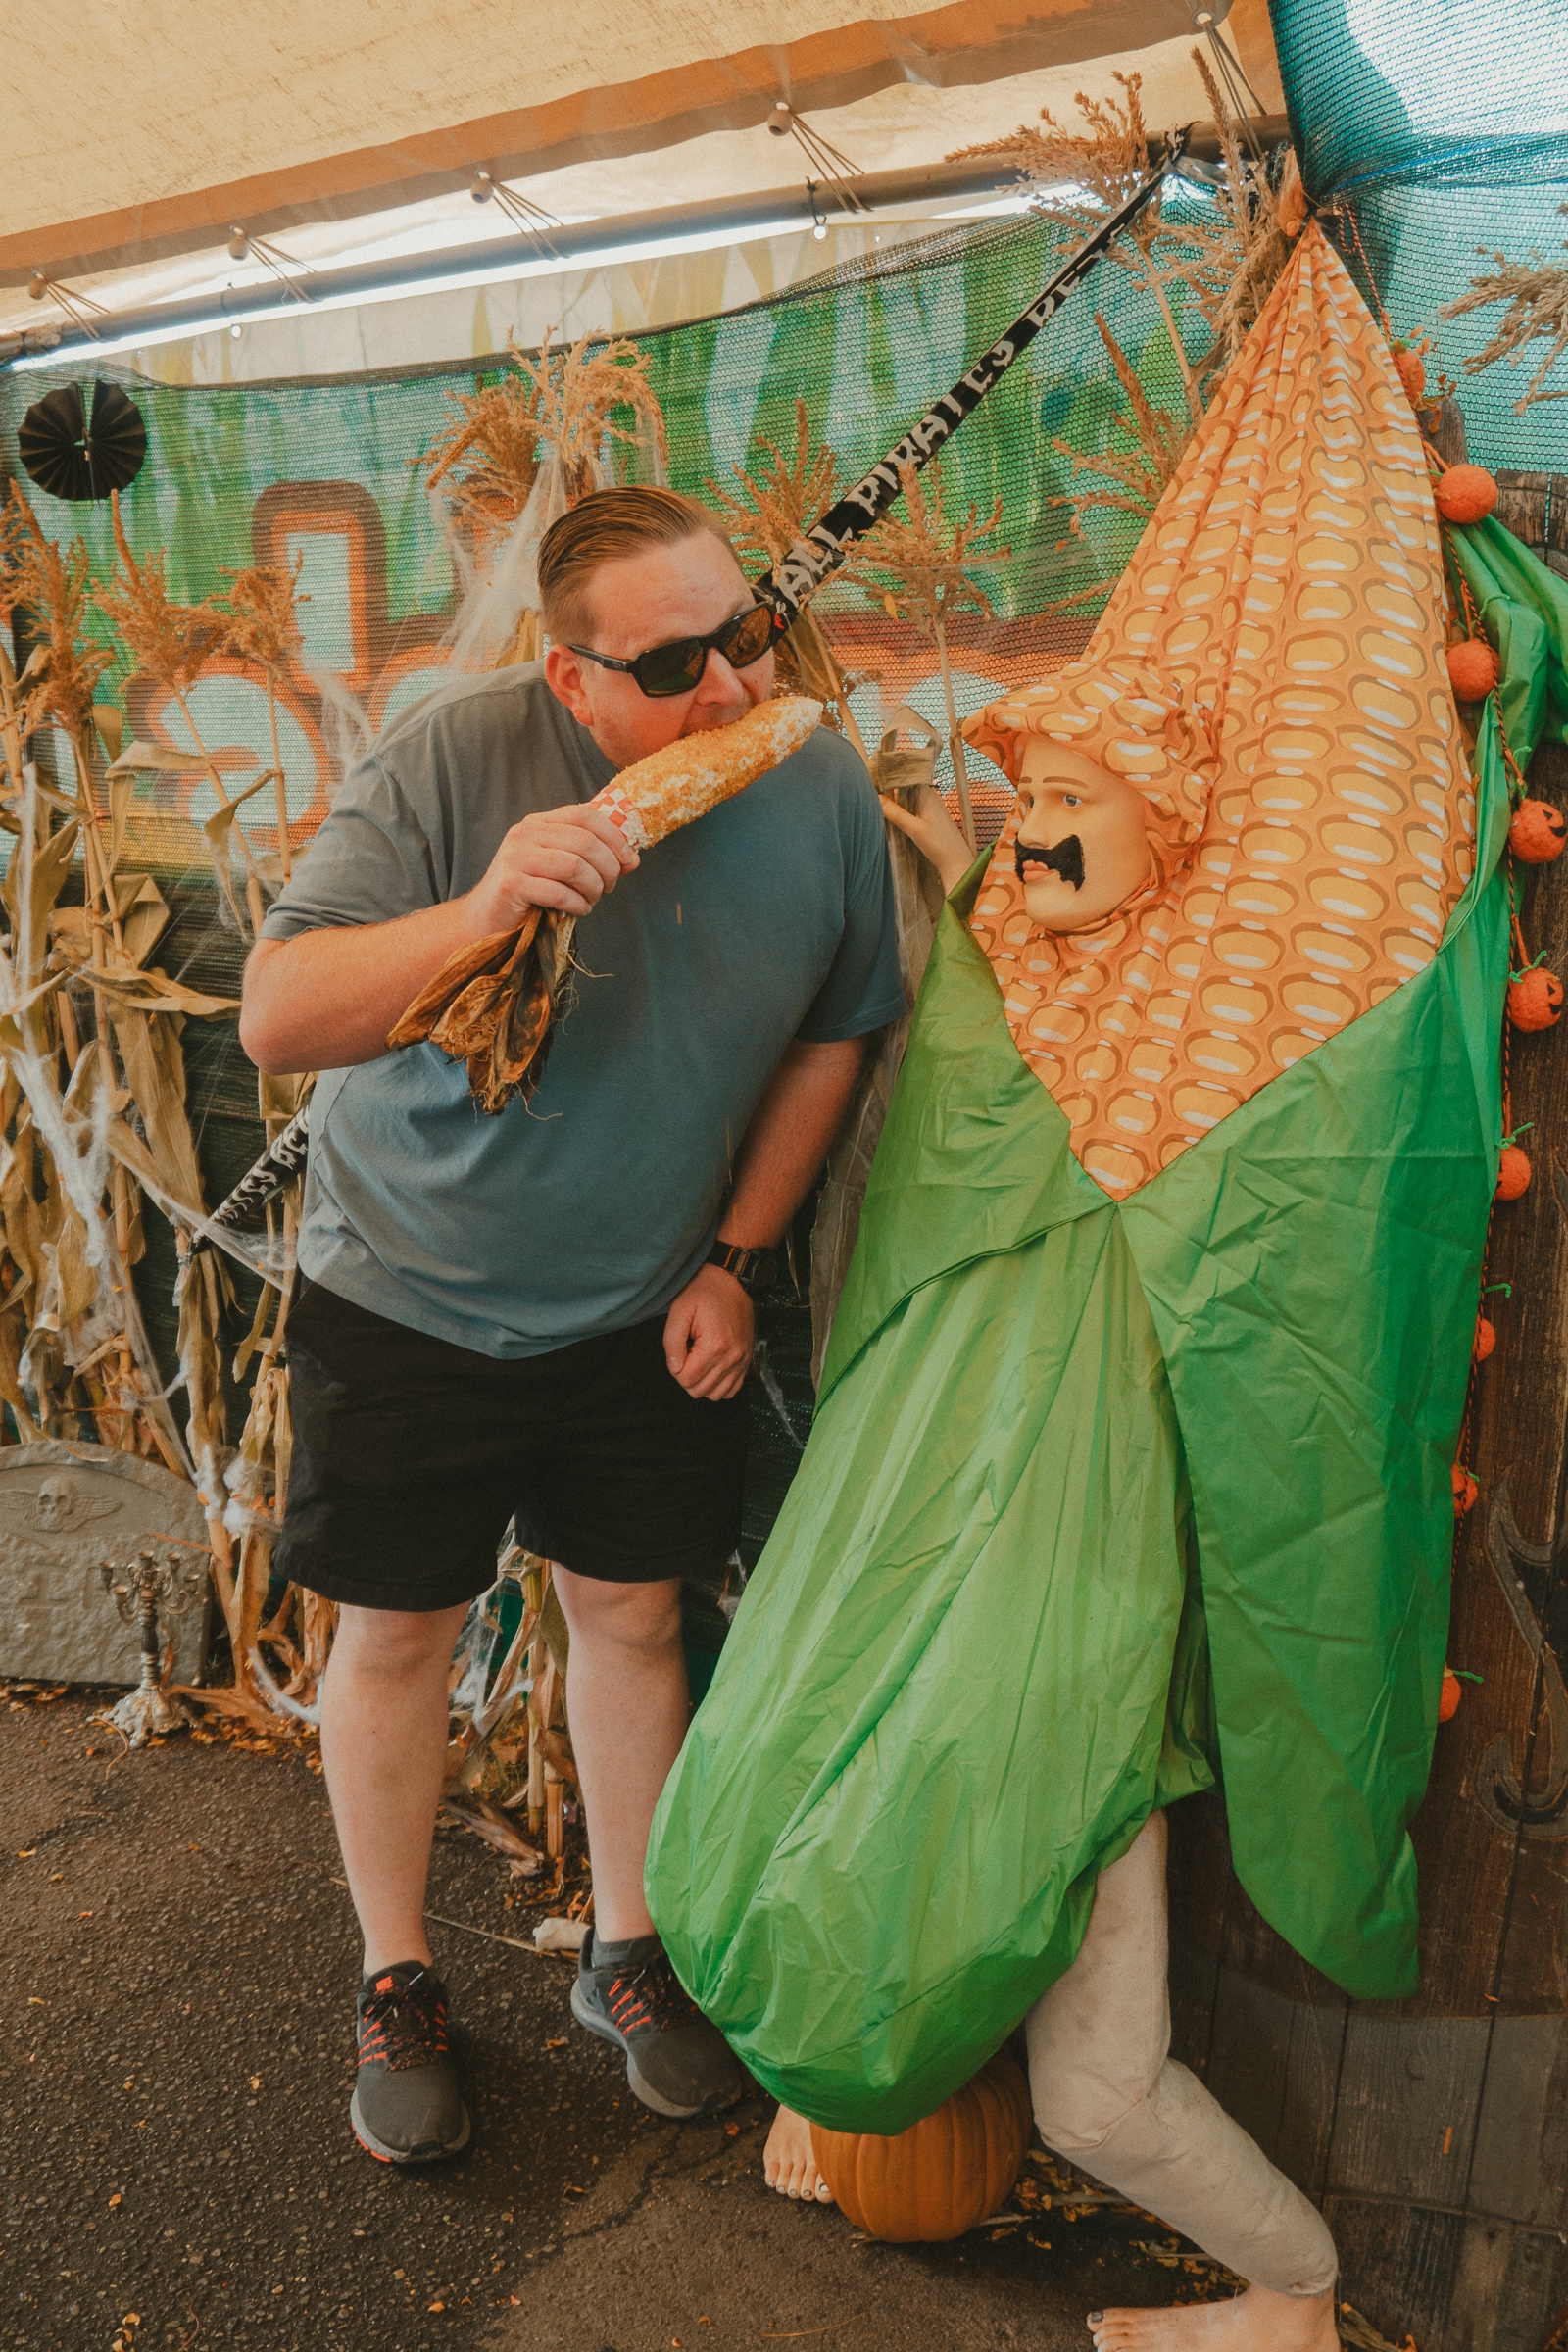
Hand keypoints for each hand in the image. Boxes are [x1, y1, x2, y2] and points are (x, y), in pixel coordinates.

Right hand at [465, 801, 638, 931]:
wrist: (487, 918)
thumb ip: (596, 860)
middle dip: (608, 868)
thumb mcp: (564, 871)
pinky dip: (577, 905)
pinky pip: (559, 893)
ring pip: (575, 866)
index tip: (627, 860)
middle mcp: (526, 833)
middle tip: (609, 887)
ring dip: (593, 889)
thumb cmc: (531, 894)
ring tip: (591, 901)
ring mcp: (516, 857)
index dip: (614, 836)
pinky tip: (577, 911)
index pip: (585, 814)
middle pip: (585, 842)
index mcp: (540, 823)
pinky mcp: (512, 884)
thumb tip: (633, 860)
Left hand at [663, 1264, 754, 1400]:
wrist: (734, 1281)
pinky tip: (711, 1369)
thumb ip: (671, 1342)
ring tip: (698, 1362)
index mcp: (714, 1347)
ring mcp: (742, 1361)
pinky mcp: (747, 1360)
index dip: (676, 1369)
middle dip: (687, 1377)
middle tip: (686, 1355)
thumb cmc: (704, 1292)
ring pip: (716, 1394)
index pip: (687, 1380)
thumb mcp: (679, 1310)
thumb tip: (675, 1368)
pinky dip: (719, 1386)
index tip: (679, 1350)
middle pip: (700, 1390)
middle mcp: (732, 1358)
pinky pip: (733, 1389)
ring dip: (702, 1383)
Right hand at [879, 784, 973, 893]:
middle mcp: (929, 796)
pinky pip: (912, 808)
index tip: (872, 781)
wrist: (957, 861)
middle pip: (905, 788)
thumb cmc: (939, 844)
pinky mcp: (930, 817)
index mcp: (927, 793)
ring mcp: (930, 806)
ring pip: (907, 799)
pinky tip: (892, 817)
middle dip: (890, 791)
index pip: (904, 778)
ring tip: (877, 804)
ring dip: (895, 802)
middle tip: (871, 795)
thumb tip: (876, 797)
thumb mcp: (913, 828)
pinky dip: (902, 811)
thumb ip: (895, 813)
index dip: (889, 779)